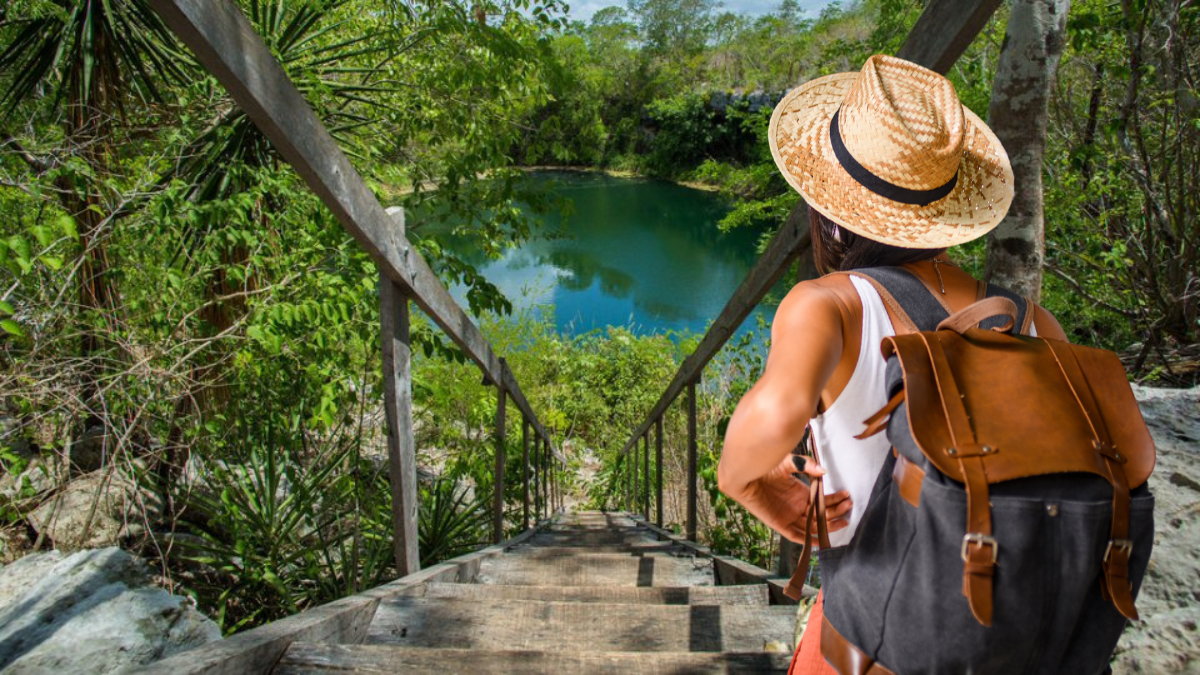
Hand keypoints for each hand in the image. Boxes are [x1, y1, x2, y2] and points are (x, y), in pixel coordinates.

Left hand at [733, 454, 852, 543]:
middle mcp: (797, 507)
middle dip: (837, 511)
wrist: (744, 472)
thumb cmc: (764, 465)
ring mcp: (789, 516)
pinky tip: (821, 538)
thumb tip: (824, 472)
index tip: (847, 496)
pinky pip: (797, 536)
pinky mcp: (780, 524)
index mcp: (801, 494)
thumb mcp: (788, 462)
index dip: (835, 500)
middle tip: (849, 505)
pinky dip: (808, 539)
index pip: (823, 501)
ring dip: (829, 525)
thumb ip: (805, 465)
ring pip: (814, 526)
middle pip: (822, 515)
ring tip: (844, 519)